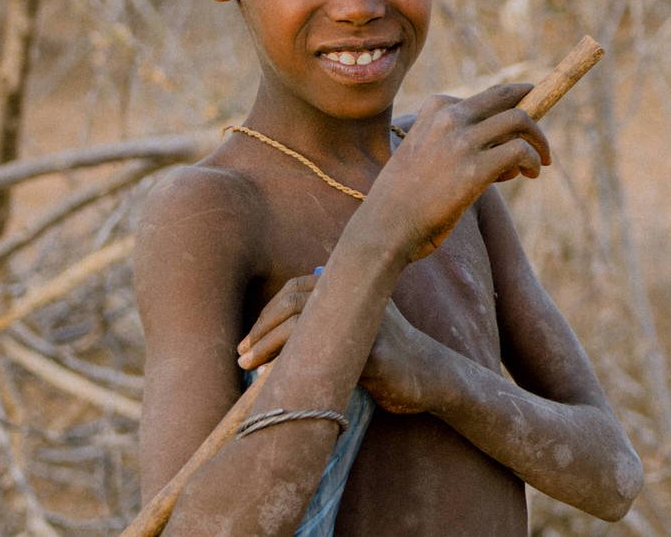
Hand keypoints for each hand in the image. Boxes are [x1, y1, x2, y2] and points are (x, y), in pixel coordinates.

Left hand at [236, 278, 452, 413]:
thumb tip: (285, 321)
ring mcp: (365, 323)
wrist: (429, 375)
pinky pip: (324, 357)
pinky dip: (293, 366)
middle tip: (241, 355)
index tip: (248, 341)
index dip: (267, 313)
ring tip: (248, 367)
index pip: (295, 289)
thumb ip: (333, 315)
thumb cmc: (389, 355)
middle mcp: (357, 299)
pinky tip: (276, 380)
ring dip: (268, 345)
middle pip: (293, 301)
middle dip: (261, 328)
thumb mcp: (359, 326)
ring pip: (302, 324)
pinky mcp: (373, 353)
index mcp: (352, 289)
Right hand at [349, 83, 550, 265]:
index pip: (485, 98)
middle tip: (540, 135)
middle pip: (505, 98)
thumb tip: (507, 153)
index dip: (506, 111)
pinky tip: (531, 173)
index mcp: (434, 108)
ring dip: (538, 139)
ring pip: (520, 120)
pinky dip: (533, 160)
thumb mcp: (423, 154)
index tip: (513, 132)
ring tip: (542, 161)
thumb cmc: (404, 199)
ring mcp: (462, 141)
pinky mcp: (475, 169)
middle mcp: (449, 117)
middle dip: (532, 107)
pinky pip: (520, 151)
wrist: (384, 228)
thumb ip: (455, 144)